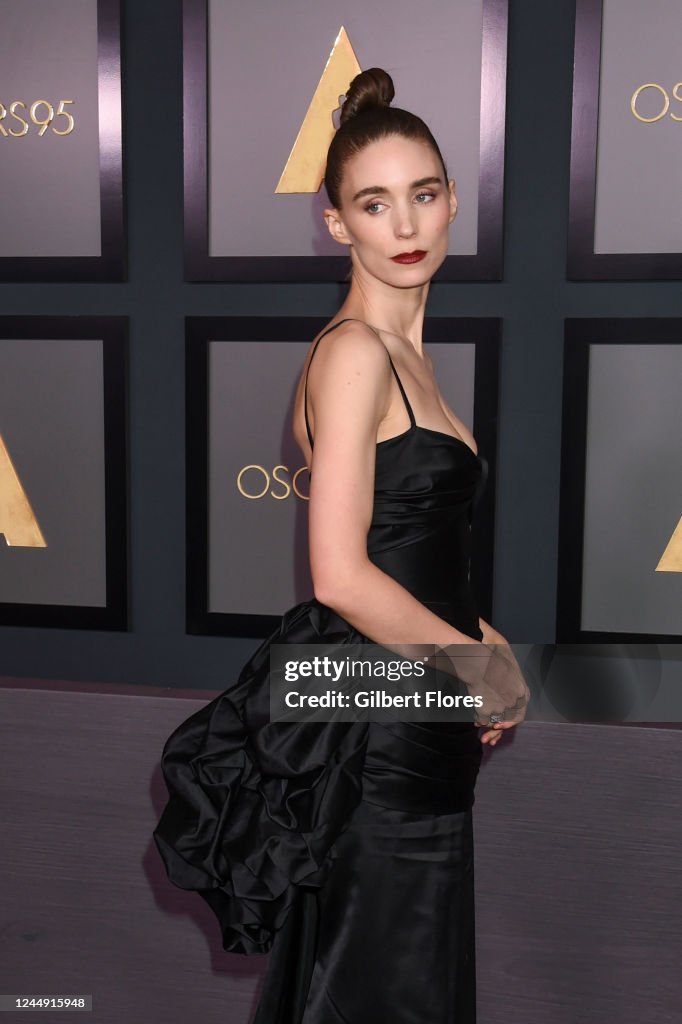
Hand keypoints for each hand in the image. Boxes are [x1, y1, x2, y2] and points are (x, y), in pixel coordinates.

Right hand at [476, 618, 528, 745]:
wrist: (478, 661)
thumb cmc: (491, 658)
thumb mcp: (510, 668)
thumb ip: (512, 682)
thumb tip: (509, 690)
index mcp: (522, 693)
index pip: (520, 711)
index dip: (511, 718)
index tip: (503, 721)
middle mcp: (514, 703)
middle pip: (510, 720)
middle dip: (501, 728)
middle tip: (494, 733)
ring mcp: (501, 709)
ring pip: (495, 721)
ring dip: (490, 728)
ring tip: (484, 737)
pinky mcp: (487, 712)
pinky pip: (483, 720)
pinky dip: (479, 721)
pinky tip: (475, 722)